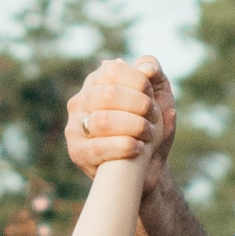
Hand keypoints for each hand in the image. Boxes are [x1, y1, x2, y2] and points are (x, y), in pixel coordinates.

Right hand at [67, 55, 174, 193]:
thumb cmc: (151, 128)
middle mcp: (80, 101)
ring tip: (147, 135)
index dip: (138, 83)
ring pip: (103, 121)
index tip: (152, 98)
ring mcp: (74, 127)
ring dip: (134, 127)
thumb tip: (146, 68)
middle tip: (152, 119)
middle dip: (138, 106)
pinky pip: (98, 147)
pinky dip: (124, 146)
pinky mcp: (76, 152)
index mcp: (97, 81)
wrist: (149, 167)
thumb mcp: (159, 97)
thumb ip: (155, 75)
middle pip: (109, 94)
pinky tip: (137, 148)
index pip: (113, 70)